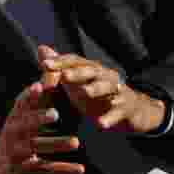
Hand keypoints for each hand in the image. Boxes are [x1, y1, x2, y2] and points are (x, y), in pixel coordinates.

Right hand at [0, 79, 83, 173]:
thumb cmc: (15, 134)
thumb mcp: (23, 114)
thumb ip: (38, 95)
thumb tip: (50, 67)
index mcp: (15, 116)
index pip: (22, 104)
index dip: (30, 95)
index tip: (39, 86)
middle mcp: (14, 132)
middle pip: (25, 124)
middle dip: (39, 118)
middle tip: (56, 114)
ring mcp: (17, 151)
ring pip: (36, 146)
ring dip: (56, 144)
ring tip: (76, 142)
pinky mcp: (24, 168)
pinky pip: (45, 168)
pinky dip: (63, 169)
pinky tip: (81, 169)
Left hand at [38, 45, 164, 133]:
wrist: (132, 111)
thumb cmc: (98, 95)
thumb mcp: (77, 83)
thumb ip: (59, 68)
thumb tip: (41, 49)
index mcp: (91, 69)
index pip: (75, 61)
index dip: (61, 62)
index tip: (45, 64)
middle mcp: (105, 75)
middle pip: (91, 71)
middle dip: (77, 73)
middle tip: (64, 76)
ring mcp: (117, 91)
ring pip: (108, 87)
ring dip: (96, 89)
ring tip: (84, 92)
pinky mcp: (126, 108)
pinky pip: (118, 112)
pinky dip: (109, 118)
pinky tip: (100, 124)